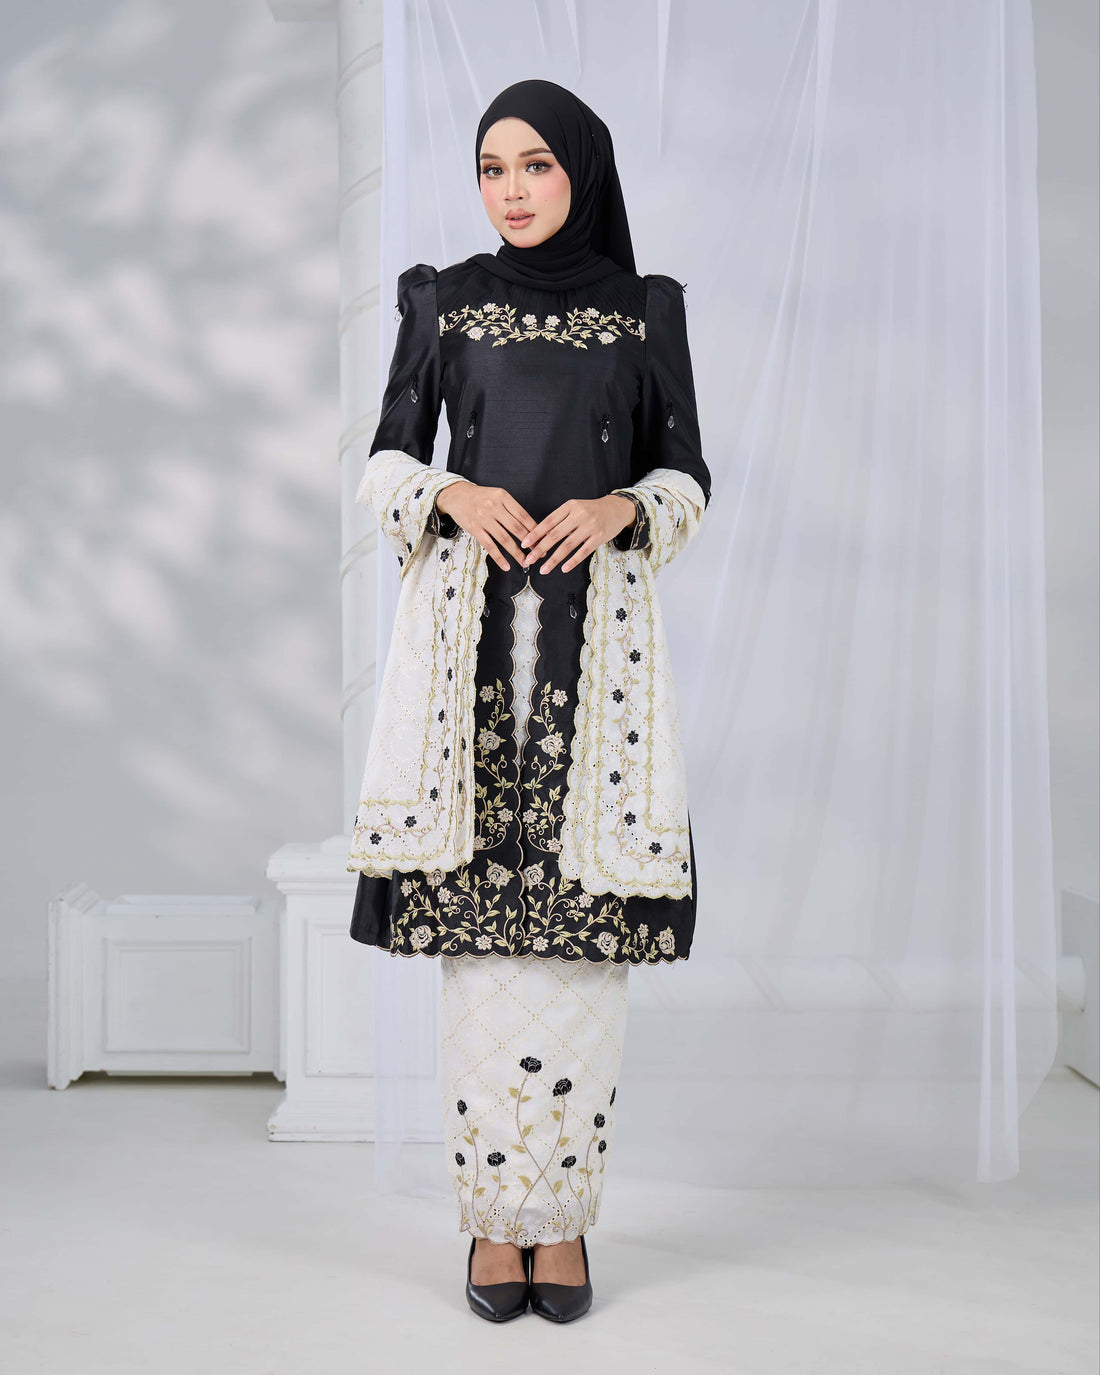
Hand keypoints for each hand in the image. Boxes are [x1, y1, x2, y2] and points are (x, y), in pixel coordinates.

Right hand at [435, 481, 535, 571]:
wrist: (456, 495)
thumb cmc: (481, 497)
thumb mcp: (497, 495)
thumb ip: (511, 509)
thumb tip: (531, 528)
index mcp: (503, 497)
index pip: (523, 515)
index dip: (535, 530)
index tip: (543, 540)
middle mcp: (494, 507)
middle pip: (517, 528)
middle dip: (531, 543)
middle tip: (539, 553)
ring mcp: (484, 518)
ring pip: (505, 539)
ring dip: (517, 553)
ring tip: (525, 562)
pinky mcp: (475, 529)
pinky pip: (490, 546)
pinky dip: (499, 558)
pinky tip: (506, 566)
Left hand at [520, 495, 635, 573]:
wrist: (616, 508)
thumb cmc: (591, 510)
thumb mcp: (575, 508)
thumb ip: (560, 520)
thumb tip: (540, 537)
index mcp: (569, 506)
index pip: (548, 522)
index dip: (535, 534)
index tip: (524, 544)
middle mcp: (579, 515)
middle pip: (555, 535)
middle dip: (539, 549)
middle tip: (528, 560)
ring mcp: (590, 526)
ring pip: (567, 546)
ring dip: (553, 559)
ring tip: (543, 569)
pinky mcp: (599, 537)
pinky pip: (583, 552)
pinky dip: (572, 561)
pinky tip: (563, 569)